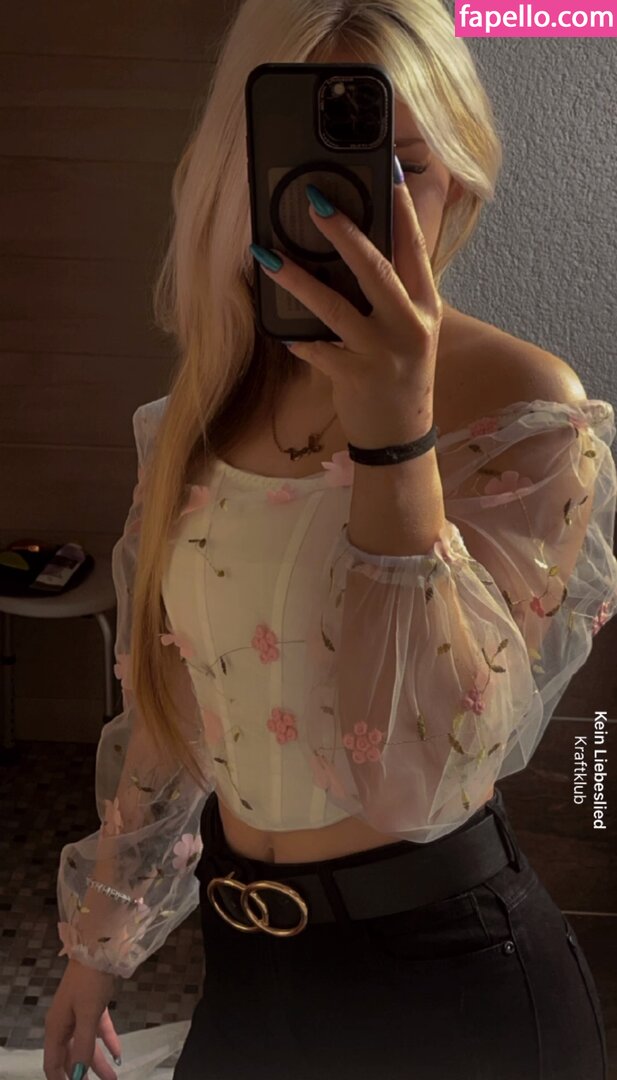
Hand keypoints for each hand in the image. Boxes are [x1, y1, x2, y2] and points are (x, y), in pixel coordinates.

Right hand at [44, 960, 120, 1079]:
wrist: (99, 946)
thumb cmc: (90, 982)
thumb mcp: (87, 1015)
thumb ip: (83, 1045)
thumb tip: (76, 1074)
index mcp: (56, 1027)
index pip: (53, 1063)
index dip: (61, 1079)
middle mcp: (64, 1023)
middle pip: (71, 1056)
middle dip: (83, 1073)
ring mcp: (78, 1014)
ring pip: (86, 1044)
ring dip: (99, 1062)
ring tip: (113, 1078)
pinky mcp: (92, 1005)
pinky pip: (98, 1029)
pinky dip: (107, 1041)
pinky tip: (119, 1054)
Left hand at [252, 175, 441, 447]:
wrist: (401, 434)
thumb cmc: (400, 373)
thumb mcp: (410, 328)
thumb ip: (394, 292)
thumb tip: (357, 247)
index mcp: (426, 306)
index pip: (416, 248)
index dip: (403, 210)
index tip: (390, 172)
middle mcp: (409, 325)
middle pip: (376, 269)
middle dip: (344, 232)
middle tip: (313, 200)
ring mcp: (383, 352)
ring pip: (336, 307)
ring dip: (298, 279)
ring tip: (267, 255)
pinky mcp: (356, 377)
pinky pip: (318, 351)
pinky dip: (297, 339)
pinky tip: (278, 328)